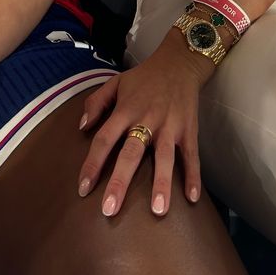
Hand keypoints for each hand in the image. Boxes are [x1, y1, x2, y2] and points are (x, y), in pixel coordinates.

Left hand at [77, 29, 208, 217]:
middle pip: (131, 153)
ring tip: (157, 211)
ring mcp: (170, 126)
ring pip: (164, 157)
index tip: (83, 188)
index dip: (92, 164)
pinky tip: (192, 198)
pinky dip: (193, 176)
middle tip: (110, 209)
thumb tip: (81, 127)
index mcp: (125, 110)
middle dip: (120, 182)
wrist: (179, 63)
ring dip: (161, 183)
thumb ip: (95, 102)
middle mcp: (147, 119)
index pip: (105, 139)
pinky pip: (192, 156)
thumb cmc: (144, 77)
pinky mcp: (189, 130)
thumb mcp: (115, 82)